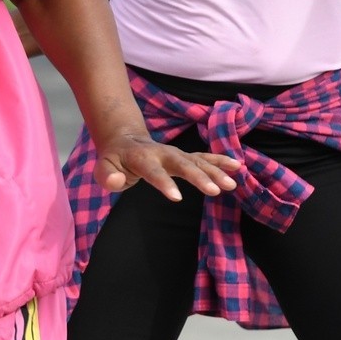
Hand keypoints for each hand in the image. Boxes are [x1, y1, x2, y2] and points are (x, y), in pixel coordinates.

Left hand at [94, 130, 239, 200]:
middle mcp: (162, 153)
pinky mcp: (185, 157)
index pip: (153, 171)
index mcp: (141, 157)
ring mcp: (176, 153)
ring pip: (197, 161)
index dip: (164, 183)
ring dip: (215, 171)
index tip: (177, 198)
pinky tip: (237, 167)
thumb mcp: (103, 169)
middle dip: (199, 177)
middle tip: (215, 191)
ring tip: (232, 184)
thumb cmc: (114, 160)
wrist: (125, 141)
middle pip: (183, 164)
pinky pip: (204, 158)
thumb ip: (107, 176)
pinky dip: (220, 161)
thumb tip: (118, 180)